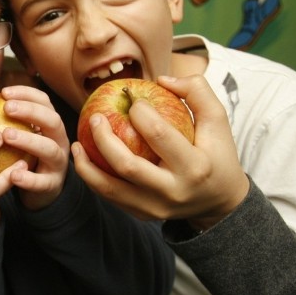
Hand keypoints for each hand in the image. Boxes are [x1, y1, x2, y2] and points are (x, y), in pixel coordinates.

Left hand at [72, 75, 248, 228]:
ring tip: (75, 143)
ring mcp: (156, 207)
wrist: (220, 203)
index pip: (159, 135)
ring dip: (87, 165)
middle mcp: (174, 191)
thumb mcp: (218, 121)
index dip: (140, 112)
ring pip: (110, 188)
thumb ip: (197, 92)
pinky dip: (92, 177)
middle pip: (128, 165)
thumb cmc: (216, 154)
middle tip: (94, 117)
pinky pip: (110, 196)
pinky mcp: (143, 214)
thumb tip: (162, 79)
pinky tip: (83, 158)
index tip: (132, 98)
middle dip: (104, 139)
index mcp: (195, 166)